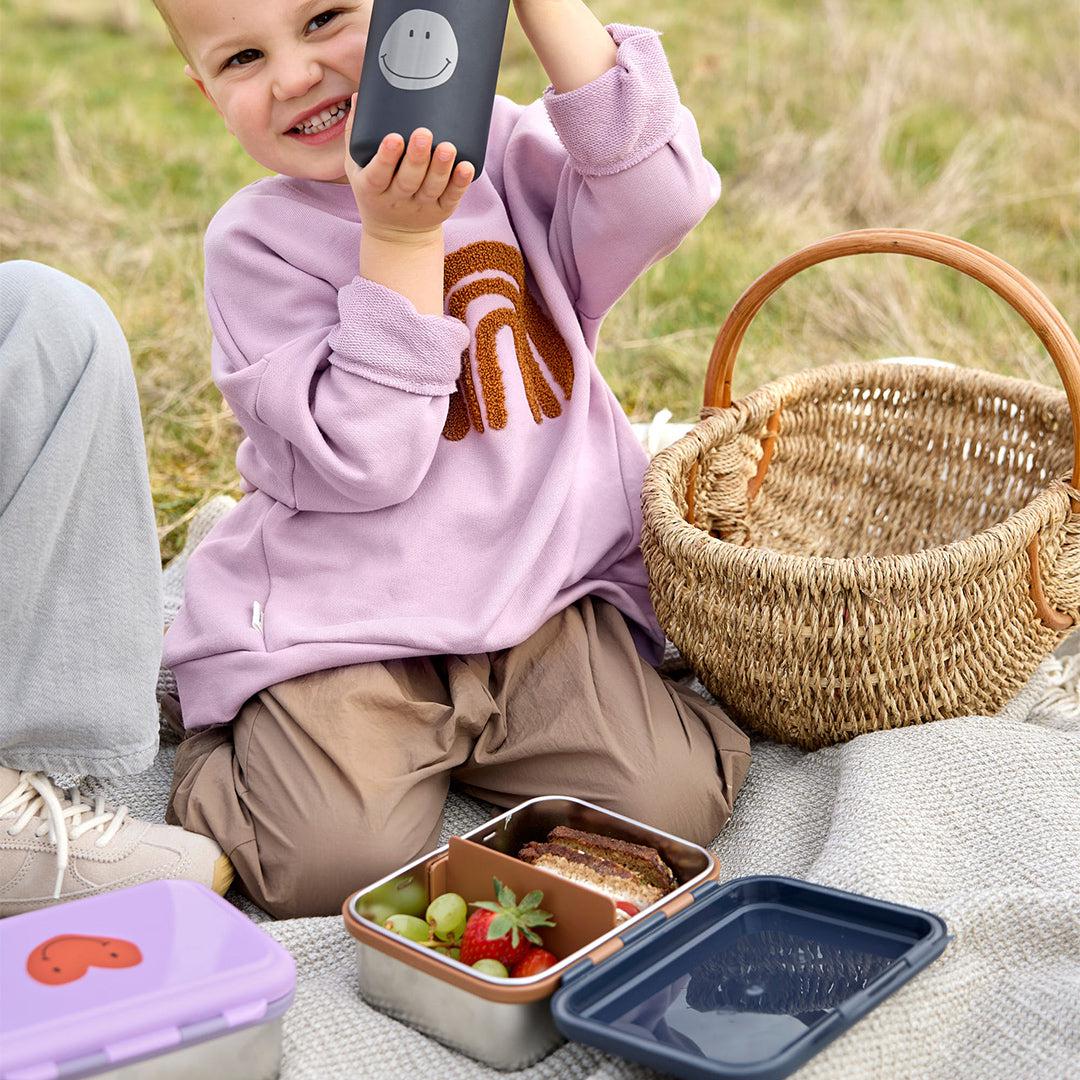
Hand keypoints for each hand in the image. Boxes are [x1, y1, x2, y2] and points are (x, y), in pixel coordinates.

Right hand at [343, 92, 473, 241]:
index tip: (394, 138)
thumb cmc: (376, 188)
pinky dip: (460, 183)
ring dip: (441, 168)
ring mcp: (421, 206)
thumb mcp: (358, 166)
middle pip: (407, 181)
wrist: (395, 233)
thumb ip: (357, 133)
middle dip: (417, 158)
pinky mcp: (441, 210)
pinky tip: (467, 167)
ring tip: (447, 147)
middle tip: (424, 133)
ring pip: (431, 188)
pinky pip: (452, 197)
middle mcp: (396, 199)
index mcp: (372, 188)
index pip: (377, 174)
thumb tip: (362, 94)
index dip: (386, 158)